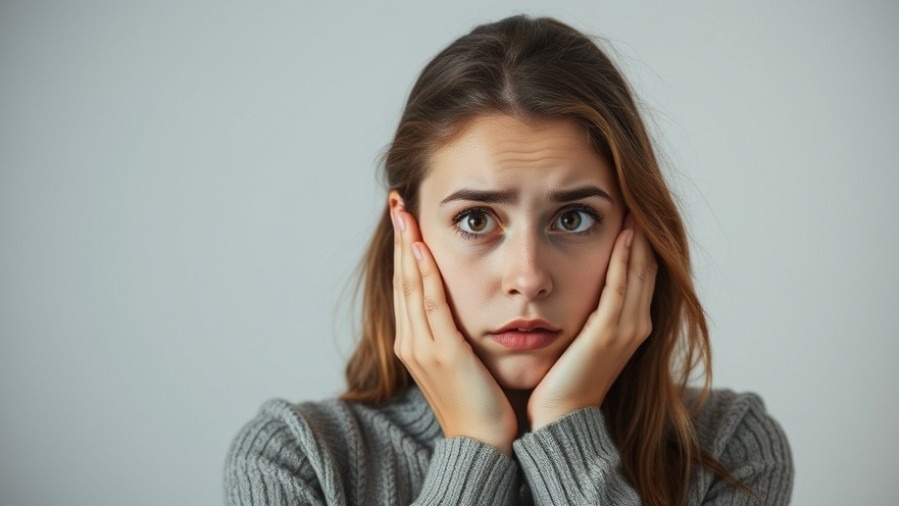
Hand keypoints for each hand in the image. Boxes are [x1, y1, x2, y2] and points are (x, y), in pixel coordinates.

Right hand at [391, 198, 517, 455]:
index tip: (405, 217)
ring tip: (404, 212)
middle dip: (400, 238)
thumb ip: (455, 332)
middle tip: (397, 200)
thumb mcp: (461, 361)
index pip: (406, 286)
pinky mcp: (441, 352)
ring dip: (408, 246)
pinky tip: (424, 249)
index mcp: (413, 342)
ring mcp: (422, 347)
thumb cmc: (479, 403)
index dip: (404, 250)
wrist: (482, 443)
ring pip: (411, 286)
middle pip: (402, 279)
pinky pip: (431, 305)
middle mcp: (410, 341)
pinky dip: (425, 274)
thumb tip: (461, 307)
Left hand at [527, 215, 656, 429]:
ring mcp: (627, 329)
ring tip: (634, 205)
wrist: (560, 416)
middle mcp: (637, 324)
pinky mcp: (609, 333)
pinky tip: (624, 234)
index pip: (640, 273)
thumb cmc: (563, 380)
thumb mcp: (580, 340)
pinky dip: (624, 259)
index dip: (639, 242)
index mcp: (631, 325)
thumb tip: (573, 289)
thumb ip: (586, 314)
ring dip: (638, 238)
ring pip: (638, 272)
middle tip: (637, 197)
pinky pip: (620, 286)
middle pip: (646, 267)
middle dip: (643, 232)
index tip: (630, 210)